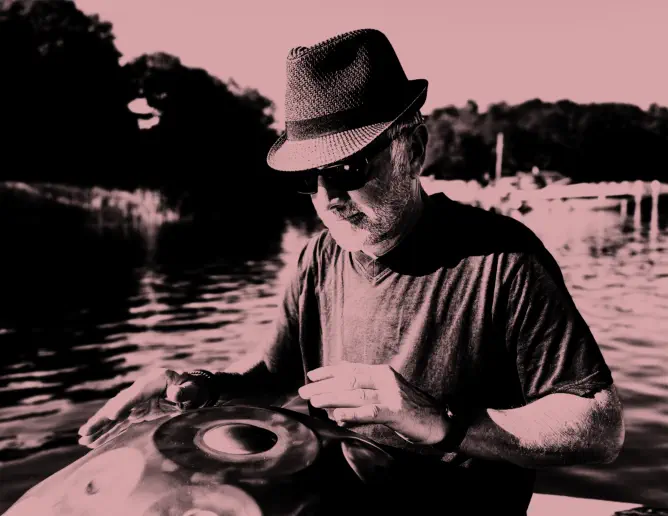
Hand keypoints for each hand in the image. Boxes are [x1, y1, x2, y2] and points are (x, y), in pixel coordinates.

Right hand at [77, 368, 207, 448]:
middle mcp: (140, 390)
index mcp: (153, 381)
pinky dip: (107, 432)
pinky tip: (94, 442)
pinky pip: (119, 423)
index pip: (136, 394)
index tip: (113, 416)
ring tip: (83, 439)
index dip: (125, 405)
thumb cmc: (193, 388)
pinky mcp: (136, 412)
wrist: (192, 390)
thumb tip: (176, 393)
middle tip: (85, 431)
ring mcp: (137, 402)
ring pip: (114, 416)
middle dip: (102, 419)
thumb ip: (185, 391)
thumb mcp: (192, 389)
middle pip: (118, 405)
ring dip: (99, 428)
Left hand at [298, 362, 447, 444]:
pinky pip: (369, 411)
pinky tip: (337, 416)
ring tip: (314, 401)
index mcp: (381, 372)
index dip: (329, 371)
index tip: (311, 375)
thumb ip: (364, 391)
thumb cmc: (409, 409)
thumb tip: (337, 394)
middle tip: (304, 392)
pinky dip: (352, 413)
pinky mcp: (395, 411)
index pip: (350, 368)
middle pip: (349, 379)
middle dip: (324, 385)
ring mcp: (390, 394)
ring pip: (355, 393)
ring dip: (332, 398)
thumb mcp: (386, 394)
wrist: (438, 421)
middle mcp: (384, 378)